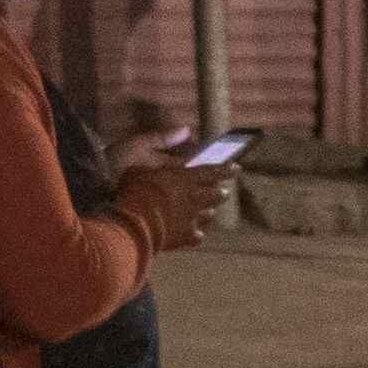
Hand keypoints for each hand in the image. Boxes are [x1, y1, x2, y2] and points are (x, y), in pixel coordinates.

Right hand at [113, 129, 232, 253]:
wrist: (131, 224)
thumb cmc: (132, 187)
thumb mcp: (138, 153)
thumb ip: (161, 140)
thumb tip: (185, 130)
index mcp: (185, 177)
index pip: (212, 170)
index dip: (226, 169)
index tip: (237, 168)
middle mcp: (194, 198)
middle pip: (216, 195)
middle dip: (220, 191)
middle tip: (222, 191)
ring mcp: (191, 219)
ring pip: (209, 214)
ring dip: (208, 210)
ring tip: (207, 210)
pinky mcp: (184, 238)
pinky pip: (198, 236)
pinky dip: (196, 232)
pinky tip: (193, 233)